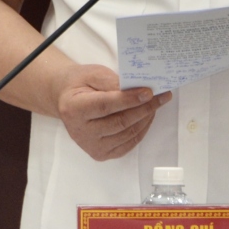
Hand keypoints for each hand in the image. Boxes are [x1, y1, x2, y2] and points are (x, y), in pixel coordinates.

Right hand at [54, 64, 171, 160]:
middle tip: (161, 96)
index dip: (129, 100)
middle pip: (120, 122)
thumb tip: (137, 90)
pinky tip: (148, 116)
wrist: (67, 100)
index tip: (149, 92)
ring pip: (127, 134)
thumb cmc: (81, 84)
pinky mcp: (101, 154)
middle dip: (144, 109)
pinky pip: (128, 144)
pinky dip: (141, 130)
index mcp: (74, 109)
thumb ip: (112, 82)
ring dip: (146, 118)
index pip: (106, 106)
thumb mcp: (93, 74)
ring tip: (157, 104)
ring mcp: (91, 146)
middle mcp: (81, 132)